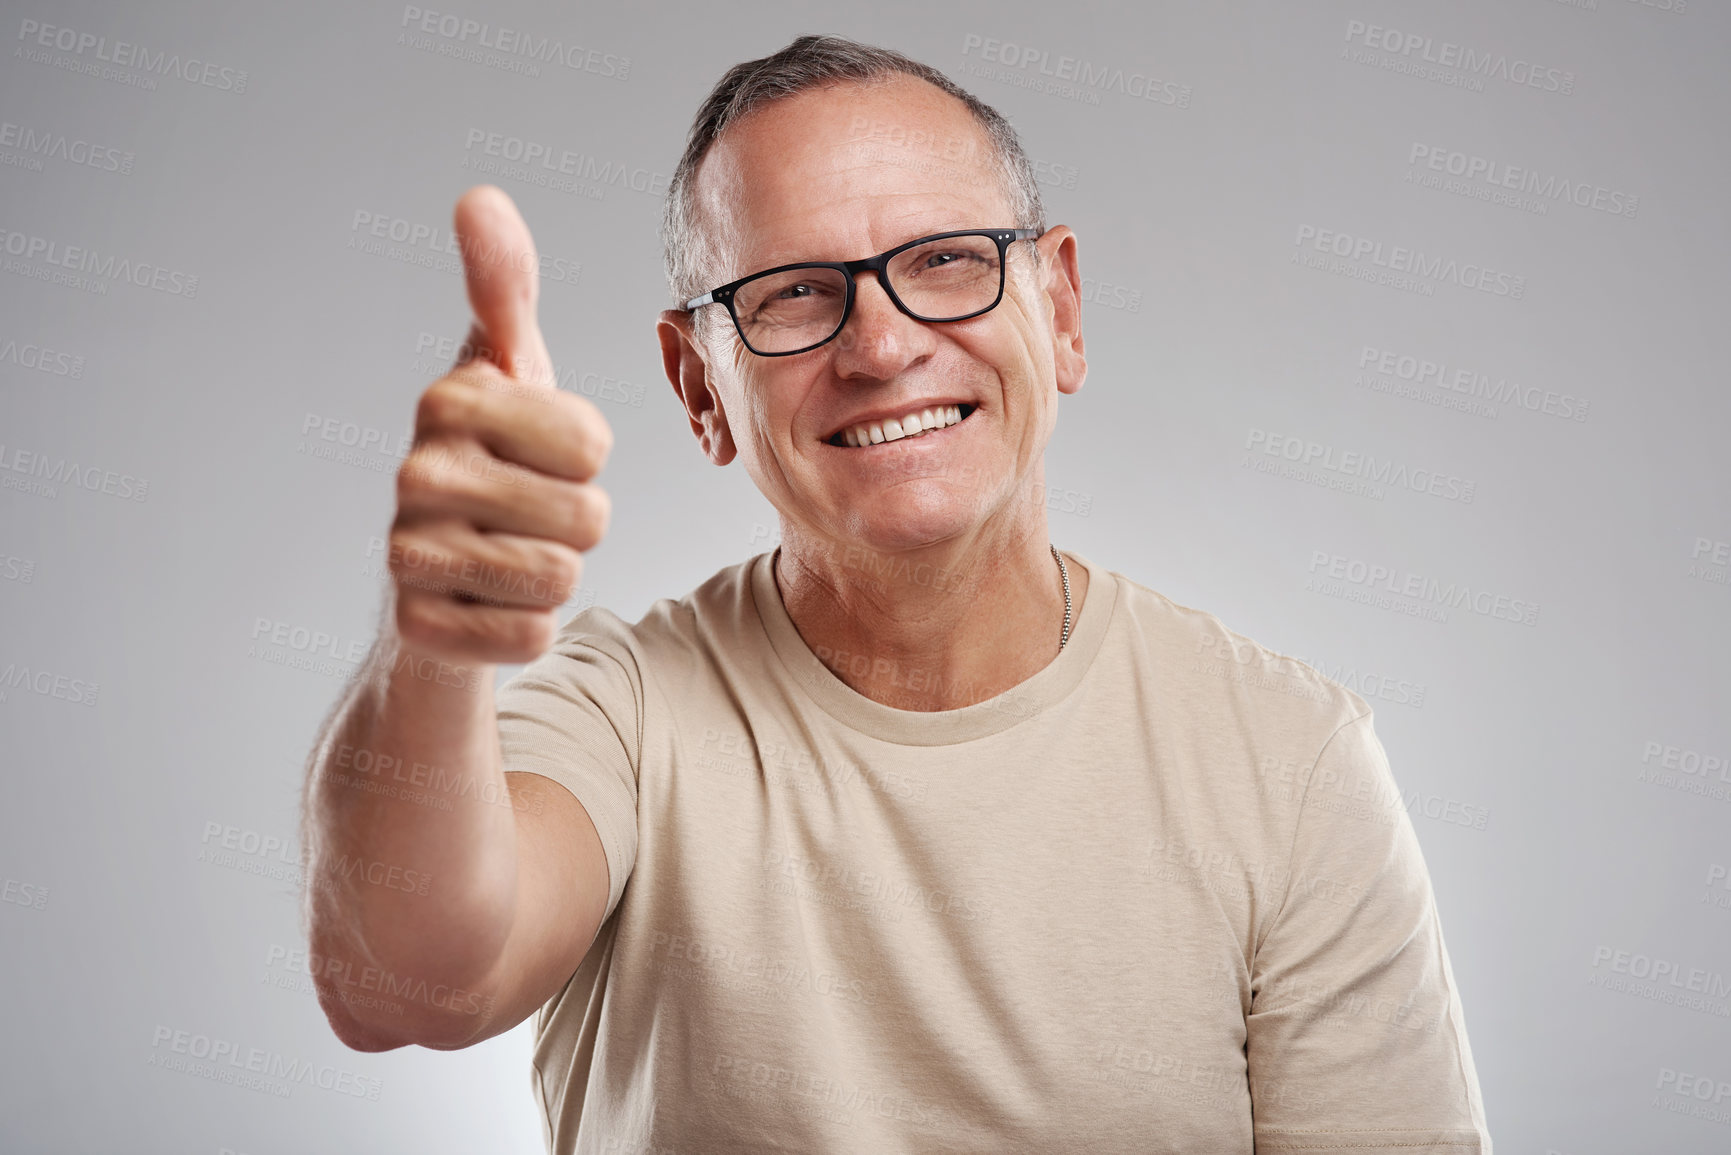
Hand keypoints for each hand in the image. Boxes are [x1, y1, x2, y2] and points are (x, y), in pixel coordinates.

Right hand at [387, 185, 612, 665]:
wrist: (433, 578)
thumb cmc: (490, 459)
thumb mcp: (506, 370)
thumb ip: (504, 287)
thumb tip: (480, 195)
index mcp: (449, 399)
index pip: (594, 443)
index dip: (584, 458)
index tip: (536, 452)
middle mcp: (416, 472)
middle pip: (588, 516)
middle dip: (577, 523)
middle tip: (525, 512)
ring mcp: (408, 555)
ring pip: (563, 578)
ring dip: (554, 574)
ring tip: (505, 554)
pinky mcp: (417, 630)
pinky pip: (531, 636)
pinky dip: (525, 627)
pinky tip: (485, 604)